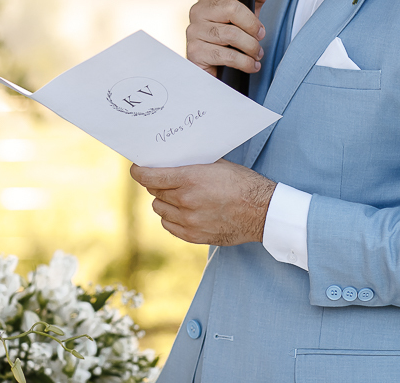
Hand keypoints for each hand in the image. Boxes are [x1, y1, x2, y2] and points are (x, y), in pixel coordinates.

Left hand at [131, 160, 276, 245]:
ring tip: (178, 197)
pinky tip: (183, 212)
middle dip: (157, 184)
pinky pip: (169, 225)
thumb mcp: (217, 165)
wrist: (262, 212)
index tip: (136, 169)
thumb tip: (170, 162)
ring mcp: (189, 221)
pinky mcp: (194, 236)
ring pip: (160, 209)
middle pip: (154, 192)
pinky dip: (171, 218)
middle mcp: (185, 201)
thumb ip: (191, 165)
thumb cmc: (242, 183)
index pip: (149, 177)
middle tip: (166, 180)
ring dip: (165, 201)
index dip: (139, 172)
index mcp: (189, 179)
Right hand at [185, 0, 273, 76]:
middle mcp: (198, 11)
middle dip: (252, 23)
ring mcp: (194, 31)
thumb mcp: (248, 15)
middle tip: (260, 34)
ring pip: (230, 34)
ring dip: (251, 46)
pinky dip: (244, 62)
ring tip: (256, 53)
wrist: (217, 70)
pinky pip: (226, 55)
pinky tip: (250, 64)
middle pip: (229, 7)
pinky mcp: (195, 52)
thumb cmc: (231, 39)